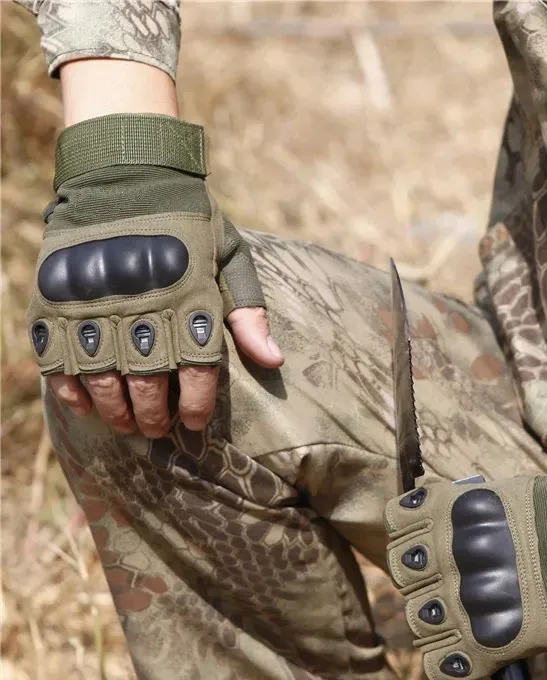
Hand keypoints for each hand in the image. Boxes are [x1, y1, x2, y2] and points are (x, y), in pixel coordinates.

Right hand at [27, 113, 283, 436]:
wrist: (125, 167)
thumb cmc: (188, 218)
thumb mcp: (229, 255)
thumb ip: (248, 311)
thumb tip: (274, 363)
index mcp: (190, 298)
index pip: (197, 372)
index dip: (197, 406)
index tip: (196, 423)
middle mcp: (143, 305)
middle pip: (148, 384)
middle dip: (155, 416)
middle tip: (159, 429)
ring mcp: (95, 302)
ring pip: (103, 379)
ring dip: (116, 411)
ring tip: (128, 424)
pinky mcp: (56, 296)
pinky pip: (58, 356)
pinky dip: (71, 387)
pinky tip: (86, 404)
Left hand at [384, 454, 546, 679]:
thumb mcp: (497, 495)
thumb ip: (455, 508)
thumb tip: (424, 506)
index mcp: (444, 514)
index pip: (396, 529)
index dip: (410, 539)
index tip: (426, 545)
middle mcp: (443, 556)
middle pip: (402, 578)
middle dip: (424, 581)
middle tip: (452, 582)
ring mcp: (460, 603)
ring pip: (418, 623)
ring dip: (437, 621)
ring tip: (465, 616)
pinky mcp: (482, 646)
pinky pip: (439, 666)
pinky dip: (450, 662)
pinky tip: (468, 650)